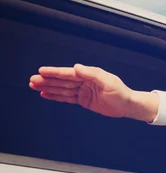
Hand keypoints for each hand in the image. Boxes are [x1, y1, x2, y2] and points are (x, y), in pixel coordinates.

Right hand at [29, 64, 155, 119]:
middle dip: (47, 80)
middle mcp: (84, 81)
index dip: (54, 72)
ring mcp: (82, 91)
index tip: (41, 71)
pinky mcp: (83, 100)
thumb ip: (92, 74)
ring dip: (48, 88)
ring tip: (34, 86)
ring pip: (62, 89)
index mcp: (89, 75)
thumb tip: (77, 67)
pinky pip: (66, 98)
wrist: (127, 105)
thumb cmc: (121, 92)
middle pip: (62, 81)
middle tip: (32, 80)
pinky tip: (45, 94)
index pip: (69, 73)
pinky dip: (56, 96)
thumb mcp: (108, 82)